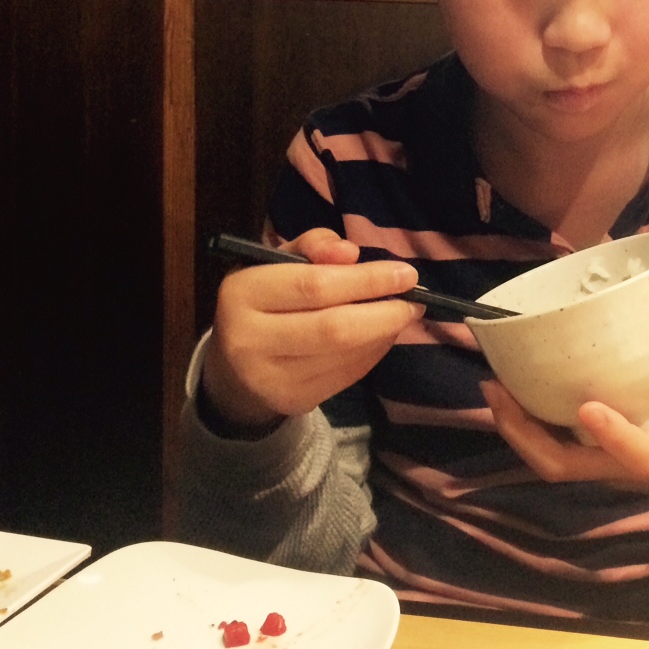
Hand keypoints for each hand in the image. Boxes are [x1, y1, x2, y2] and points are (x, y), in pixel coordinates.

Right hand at [202, 229, 423, 427]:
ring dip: (384, 333)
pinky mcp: (291, 402)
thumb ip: (314, 247)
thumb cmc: (264, 299)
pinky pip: (346, 376)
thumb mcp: (278, 261)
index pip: (314, 286)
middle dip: (384, 313)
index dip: (366, 280)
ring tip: (401, 315)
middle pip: (334, 328)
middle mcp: (249, 339)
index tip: (406, 274)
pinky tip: (381, 337)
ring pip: (344, 355)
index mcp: (242, 293)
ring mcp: (270, 378)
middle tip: (414, 301)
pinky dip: (372, 353)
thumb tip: (350, 252)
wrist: (233, 365)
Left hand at [482, 293, 648, 519]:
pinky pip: (555, 451)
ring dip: (518, 430)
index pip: (636, 456)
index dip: (612, 435)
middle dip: (524, 434)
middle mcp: (624, 470)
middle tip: (497, 387)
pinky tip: (514, 390)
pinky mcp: (596, 462)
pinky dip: (530, 426)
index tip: (586, 407)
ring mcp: (605, 470)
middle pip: (563, 467)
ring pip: (551, 463)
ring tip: (494, 385)